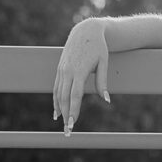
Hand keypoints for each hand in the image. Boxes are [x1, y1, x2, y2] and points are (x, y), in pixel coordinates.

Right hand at [53, 18, 110, 135]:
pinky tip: (57, 110)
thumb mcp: (104, 62)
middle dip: (66, 115)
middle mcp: (67, 71)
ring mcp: (62, 70)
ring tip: (62, 123)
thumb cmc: (98, 47)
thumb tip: (106, 100)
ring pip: (58, 93)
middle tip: (68, 130)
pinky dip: (56, 99)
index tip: (73, 123)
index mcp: (79, 71)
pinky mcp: (59, 68)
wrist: (86, 31)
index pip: (75, 96)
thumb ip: (103, 82)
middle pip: (64, 98)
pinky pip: (56, 87)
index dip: (73, 111)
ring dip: (59, 109)